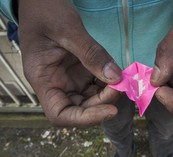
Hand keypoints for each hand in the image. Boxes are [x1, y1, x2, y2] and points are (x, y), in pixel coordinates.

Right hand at [18, 0, 121, 126]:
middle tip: (121, 86)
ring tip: (122, 80)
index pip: (60, 114)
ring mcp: (68, 79)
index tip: (110, 110)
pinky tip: (118, 74)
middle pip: (80, 108)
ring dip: (108, 93)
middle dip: (102, 102)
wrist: (41, 0)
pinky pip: (96, 84)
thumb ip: (92, 54)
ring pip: (91, 98)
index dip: (85, 119)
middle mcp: (56, 84)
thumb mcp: (68, 29)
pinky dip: (108, 83)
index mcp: (43, 79)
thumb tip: (115, 77)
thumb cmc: (45, 10)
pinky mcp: (79, 71)